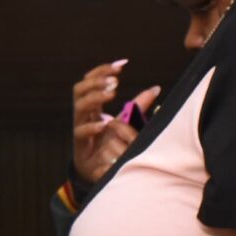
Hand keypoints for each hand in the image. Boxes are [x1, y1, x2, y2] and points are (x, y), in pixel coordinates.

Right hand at [71, 59, 126, 177]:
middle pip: (79, 89)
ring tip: (111, 94)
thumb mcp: (124, 121)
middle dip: (96, 81)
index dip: (102, 70)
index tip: (122, 65)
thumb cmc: (108, 142)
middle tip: (115, 81)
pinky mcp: (80, 144)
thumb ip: (137, 106)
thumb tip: (156, 89)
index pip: (90, 81)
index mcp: (92, 105)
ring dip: (94, 98)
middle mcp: (84, 114)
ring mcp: (80, 127)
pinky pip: (81, 131)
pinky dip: (92, 126)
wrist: (95, 169)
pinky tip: (104, 124)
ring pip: (79, 106)